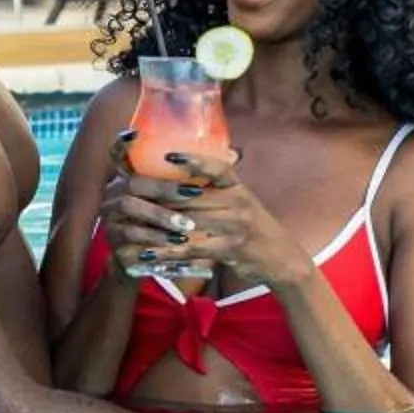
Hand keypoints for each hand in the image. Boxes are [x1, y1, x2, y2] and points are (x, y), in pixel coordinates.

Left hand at [99, 141, 308, 289]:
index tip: (168, 155)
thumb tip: (197, 165)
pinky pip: (194, 248)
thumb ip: (221, 188)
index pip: (217, 166)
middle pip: (193, 195)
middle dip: (160, 195)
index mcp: (238, 187)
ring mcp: (235, 225)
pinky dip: (169, 252)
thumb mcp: (242, 202)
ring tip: (132, 222)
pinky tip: (149, 254)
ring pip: (190, 220)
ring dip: (159, 224)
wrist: (281, 258)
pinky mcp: (231, 248)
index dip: (193, 160)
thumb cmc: (254, 228)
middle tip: (132, 192)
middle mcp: (238, 202)